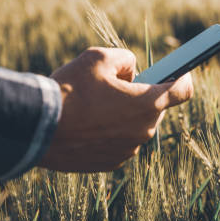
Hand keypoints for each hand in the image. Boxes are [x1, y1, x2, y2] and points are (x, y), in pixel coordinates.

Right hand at [38, 47, 192, 171]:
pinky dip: (110, 131)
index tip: (180, 72)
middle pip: (155, 108)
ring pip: (135, 125)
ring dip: (124, 114)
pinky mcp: (111, 163)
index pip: (183, 91)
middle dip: (142, 94)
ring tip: (95, 105)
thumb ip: (125, 59)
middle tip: (118, 85)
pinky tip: (88, 123)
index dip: (183, 78)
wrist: (36, 128)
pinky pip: (120, 142)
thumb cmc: (68, 90)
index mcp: (147, 104)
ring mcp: (128, 150)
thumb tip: (131, 72)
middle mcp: (143, 130)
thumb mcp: (98, 57)